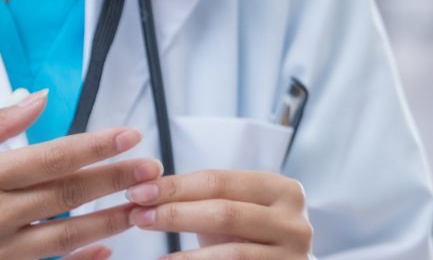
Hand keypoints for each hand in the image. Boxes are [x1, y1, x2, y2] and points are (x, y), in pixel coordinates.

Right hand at [0, 91, 158, 259]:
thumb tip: (37, 97)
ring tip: (141, 205)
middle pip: (66, 195)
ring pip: (66, 235)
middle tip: (150, 169)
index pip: (50, 156)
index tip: (127, 135)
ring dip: (108, 220)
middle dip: (113, 180)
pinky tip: (107, 250)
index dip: (93, 145)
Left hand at [125, 168, 311, 257]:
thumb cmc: (253, 235)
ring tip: (156, 255)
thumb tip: (144, 192)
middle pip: (224, 213)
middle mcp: (295, 221)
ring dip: (185, 255)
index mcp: (282, 190)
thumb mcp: (236, 208)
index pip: (219, 181)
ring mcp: (294, 255)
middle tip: (138, 216)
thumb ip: (203, 198)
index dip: (175, 186)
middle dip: (175, 214)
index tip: (138, 191)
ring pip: (231, 253)